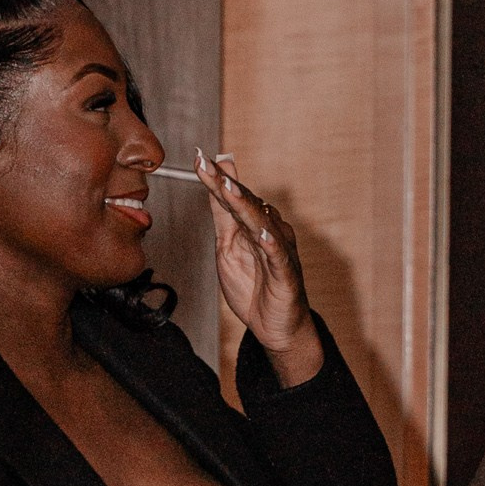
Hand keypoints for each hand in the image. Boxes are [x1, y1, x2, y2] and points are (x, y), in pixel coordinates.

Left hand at [198, 149, 324, 386]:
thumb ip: (223, 214)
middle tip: (209, 165)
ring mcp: (279, 251)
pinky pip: (279, 257)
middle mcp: (268, 231)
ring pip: (261, 224)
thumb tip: (217, 179)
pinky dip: (271, 244)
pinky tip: (262, 233)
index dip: (215, 178)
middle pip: (246, 204)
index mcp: (251, 225)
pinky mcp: (287, 274)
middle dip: (226, 184)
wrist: (277, 328)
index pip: (231, 197)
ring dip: (245, 206)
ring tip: (229, 189)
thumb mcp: (227, 247)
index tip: (197, 158)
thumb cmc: (255, 288)